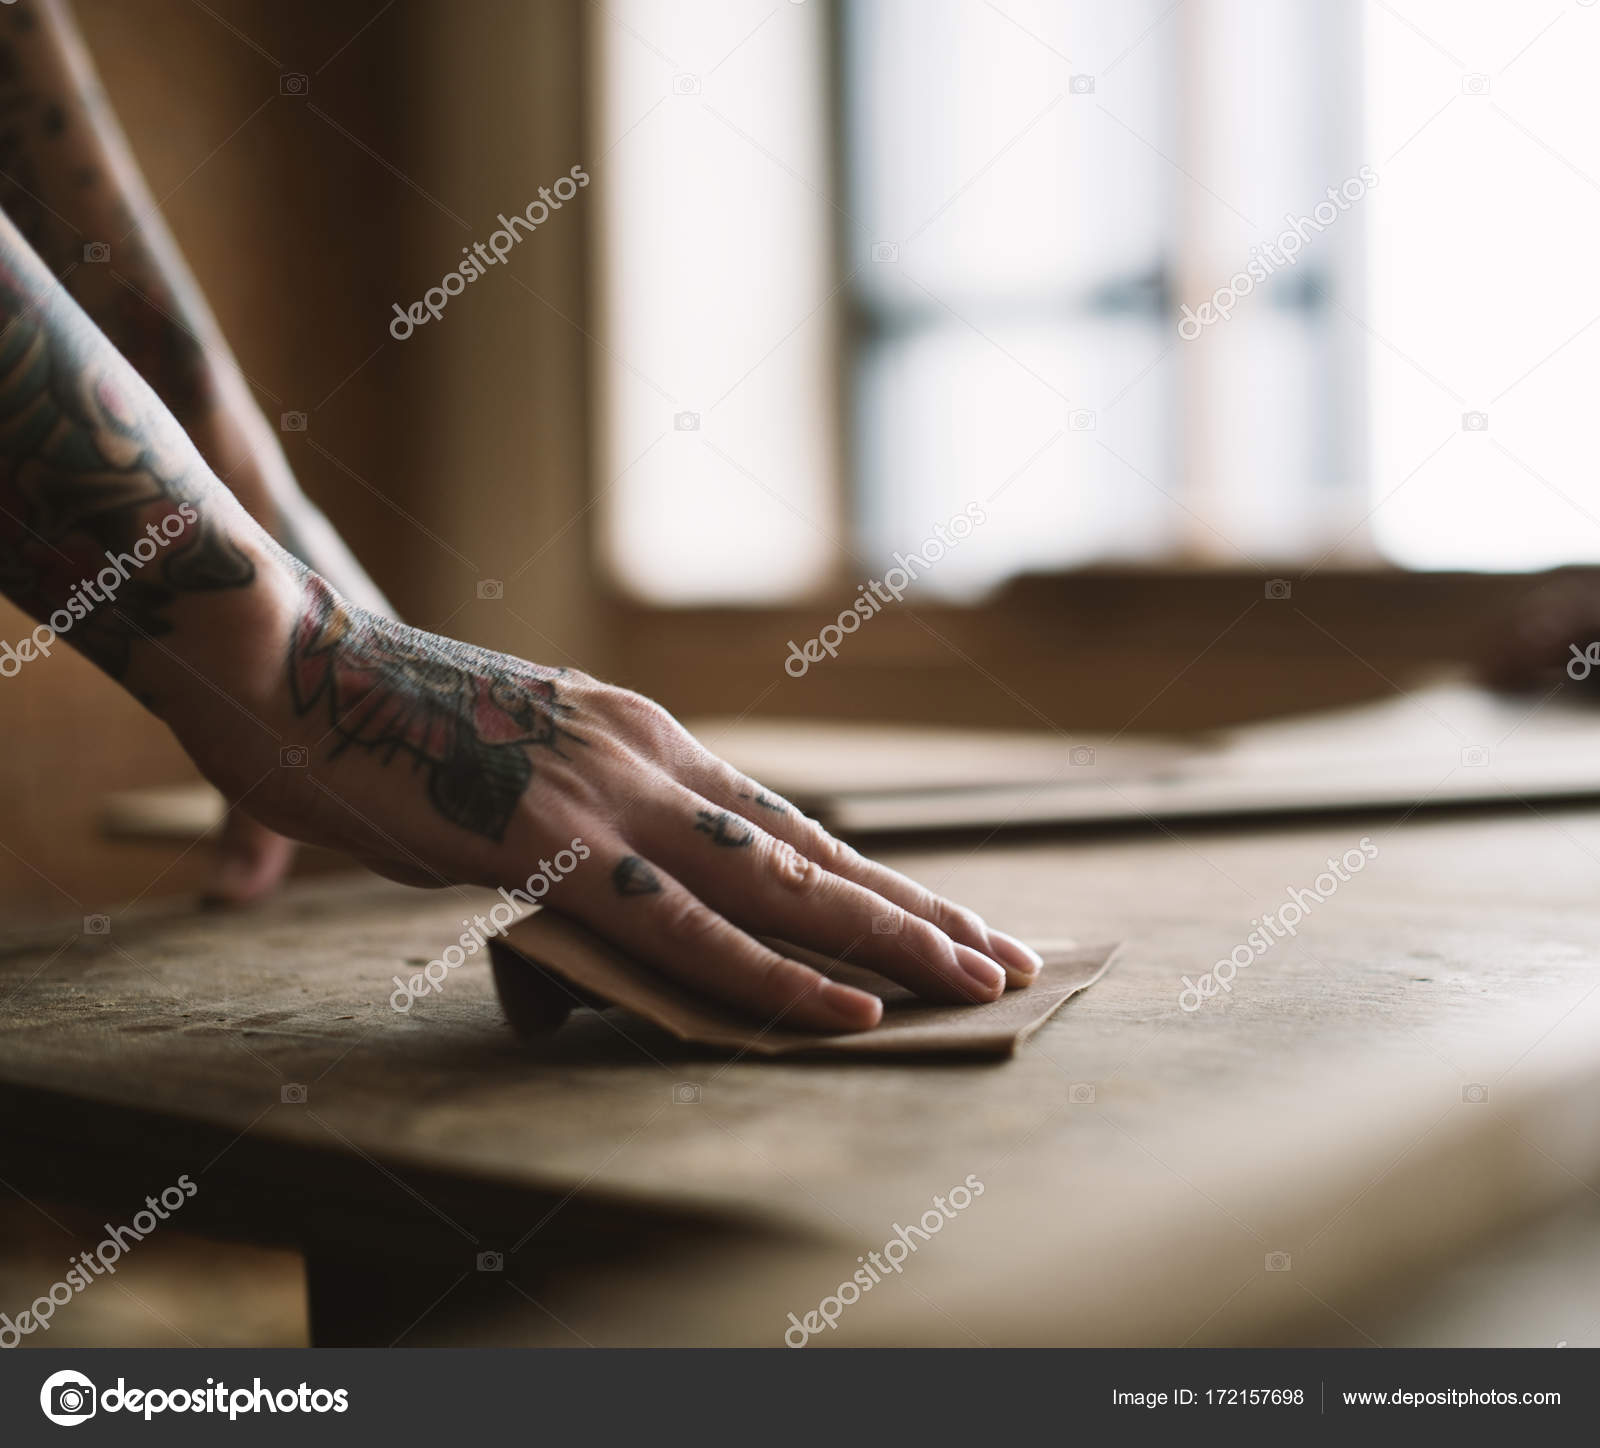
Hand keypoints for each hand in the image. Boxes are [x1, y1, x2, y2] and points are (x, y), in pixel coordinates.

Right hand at [204, 572, 1042, 1031]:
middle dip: (917, 913)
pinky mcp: (552, 840)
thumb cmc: (383, 734)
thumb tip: (593, 950)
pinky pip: (684, 927)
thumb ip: (569, 864)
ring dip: (886, 943)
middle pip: (812, 852)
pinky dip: (771, 974)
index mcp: (644, 743)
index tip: (947, 917)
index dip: (873, 878)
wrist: (284, 662)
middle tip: (1007, 958)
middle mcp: (650, 758)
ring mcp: (607, 794)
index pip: (786, 825)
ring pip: (779, 886)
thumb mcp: (502, 794)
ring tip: (975, 984)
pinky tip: (845, 1010)